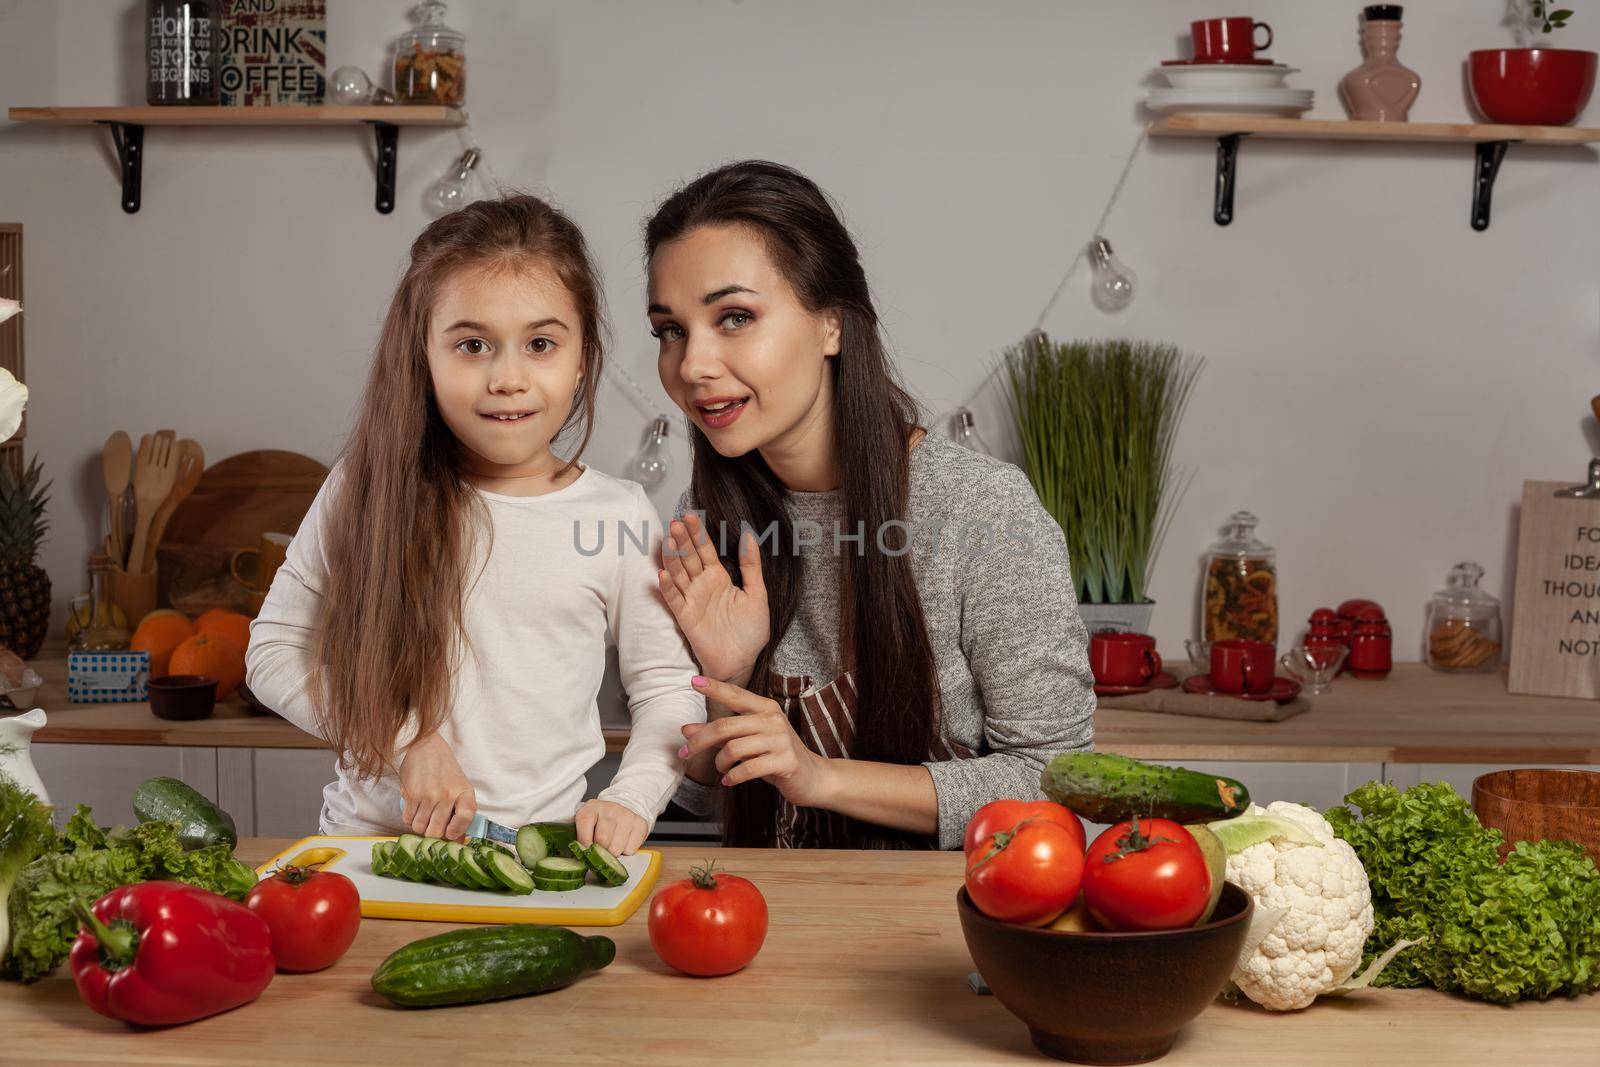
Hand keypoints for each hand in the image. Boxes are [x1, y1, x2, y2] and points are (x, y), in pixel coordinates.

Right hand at [399, 732, 475, 839]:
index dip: (458, 831)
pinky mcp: (411, 794)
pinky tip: (416, 810)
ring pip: (420, 828)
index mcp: (464, 792)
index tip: (451, 834)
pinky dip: (410, 819)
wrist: (427, 747)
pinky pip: (407, 819)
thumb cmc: (446, 771)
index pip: (466, 817)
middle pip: (437, 831)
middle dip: (434, 834)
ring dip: (421, 826)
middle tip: (434, 826)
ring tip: (425, 815)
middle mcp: (446, 795)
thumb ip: (461, 813)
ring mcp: (428, 795)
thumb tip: (458, 841)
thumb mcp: (460, 788)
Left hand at [575, 799, 648, 855]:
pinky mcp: (640, 824)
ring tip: (612, 844)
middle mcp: (610, 809)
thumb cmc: (603, 820)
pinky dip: (626, 851)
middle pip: (602, 841)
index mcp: (592, 807)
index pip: (584, 823)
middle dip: (600, 851)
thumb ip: (579, 836)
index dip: (583, 842)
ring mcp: (627, 816)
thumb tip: (575, 859)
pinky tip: (624, 841)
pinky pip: (630, 849)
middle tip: (600, 849)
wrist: (627, 806)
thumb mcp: (588, 822)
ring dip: (613, 853)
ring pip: (616, 849)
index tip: (585, 850)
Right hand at [658, 514, 768, 685]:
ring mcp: (691, 600)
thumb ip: (751, 567)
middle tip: (675, 522)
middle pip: (688, 558)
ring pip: (678, 574)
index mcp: (718, 577)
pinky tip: (663, 574)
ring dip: (672, 558)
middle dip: (682, 540)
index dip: (697, 533)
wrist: (742, 661)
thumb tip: (749, 536)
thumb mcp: (757, 594)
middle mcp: (702, 585)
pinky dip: (668, 587)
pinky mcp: (685, 617)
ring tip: (667, 540)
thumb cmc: (750, 631)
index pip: (705, 550)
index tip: (691, 515)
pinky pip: (674, 599)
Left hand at [680, 675, 832, 807]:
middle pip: (725, 726)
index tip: (693, 681)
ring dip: (720, 763)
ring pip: (734, 749)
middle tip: (685, 752)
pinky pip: (748, 768)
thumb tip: (687, 730)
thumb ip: (720, 734)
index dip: (714, 688)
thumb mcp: (748, 742)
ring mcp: (781, 740)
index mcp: (765, 709)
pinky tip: (729, 781)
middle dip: (700, 741)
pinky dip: (733, 777)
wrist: (813, 777)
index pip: (735, 694)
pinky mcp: (785, 761)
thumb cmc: (776, 756)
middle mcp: (773, 720)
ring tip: (721, 770)